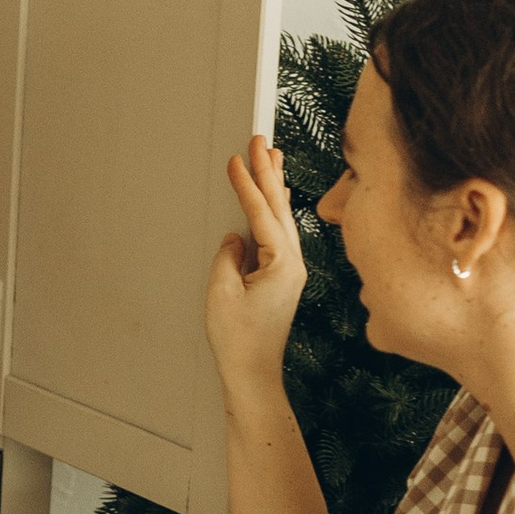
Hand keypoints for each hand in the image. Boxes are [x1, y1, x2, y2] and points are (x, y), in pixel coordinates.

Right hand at [204, 138, 307, 396]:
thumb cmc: (238, 340)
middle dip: (268, 173)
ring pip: (282, 218)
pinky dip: (275, 211)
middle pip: (279, 208)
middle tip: (261, 140)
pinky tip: (275, 200)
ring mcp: (291, 270)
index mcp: (282, 264)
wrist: (253, 373)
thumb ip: (228, 256)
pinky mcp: (284, 278)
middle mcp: (293, 263)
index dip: (248, 184)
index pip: (262, 213)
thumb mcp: (221, 292)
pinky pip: (280, 234)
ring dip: (274, 187)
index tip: (238, 158)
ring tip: (271, 158)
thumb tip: (236, 239)